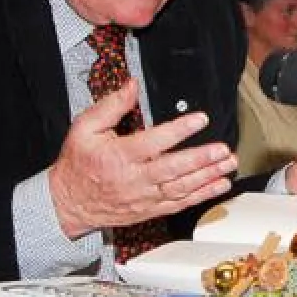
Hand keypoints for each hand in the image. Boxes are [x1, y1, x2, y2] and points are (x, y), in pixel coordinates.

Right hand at [48, 80, 237, 238]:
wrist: (68, 203)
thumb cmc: (79, 164)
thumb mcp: (85, 129)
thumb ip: (110, 106)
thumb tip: (132, 86)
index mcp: (119, 156)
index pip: (154, 141)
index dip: (179, 130)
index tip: (200, 120)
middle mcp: (134, 179)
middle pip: (173, 169)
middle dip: (202, 159)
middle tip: (223, 150)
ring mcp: (144, 197)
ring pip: (181, 187)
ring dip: (208, 176)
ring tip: (228, 164)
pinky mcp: (150, 210)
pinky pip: (180, 203)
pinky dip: (202, 195)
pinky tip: (219, 185)